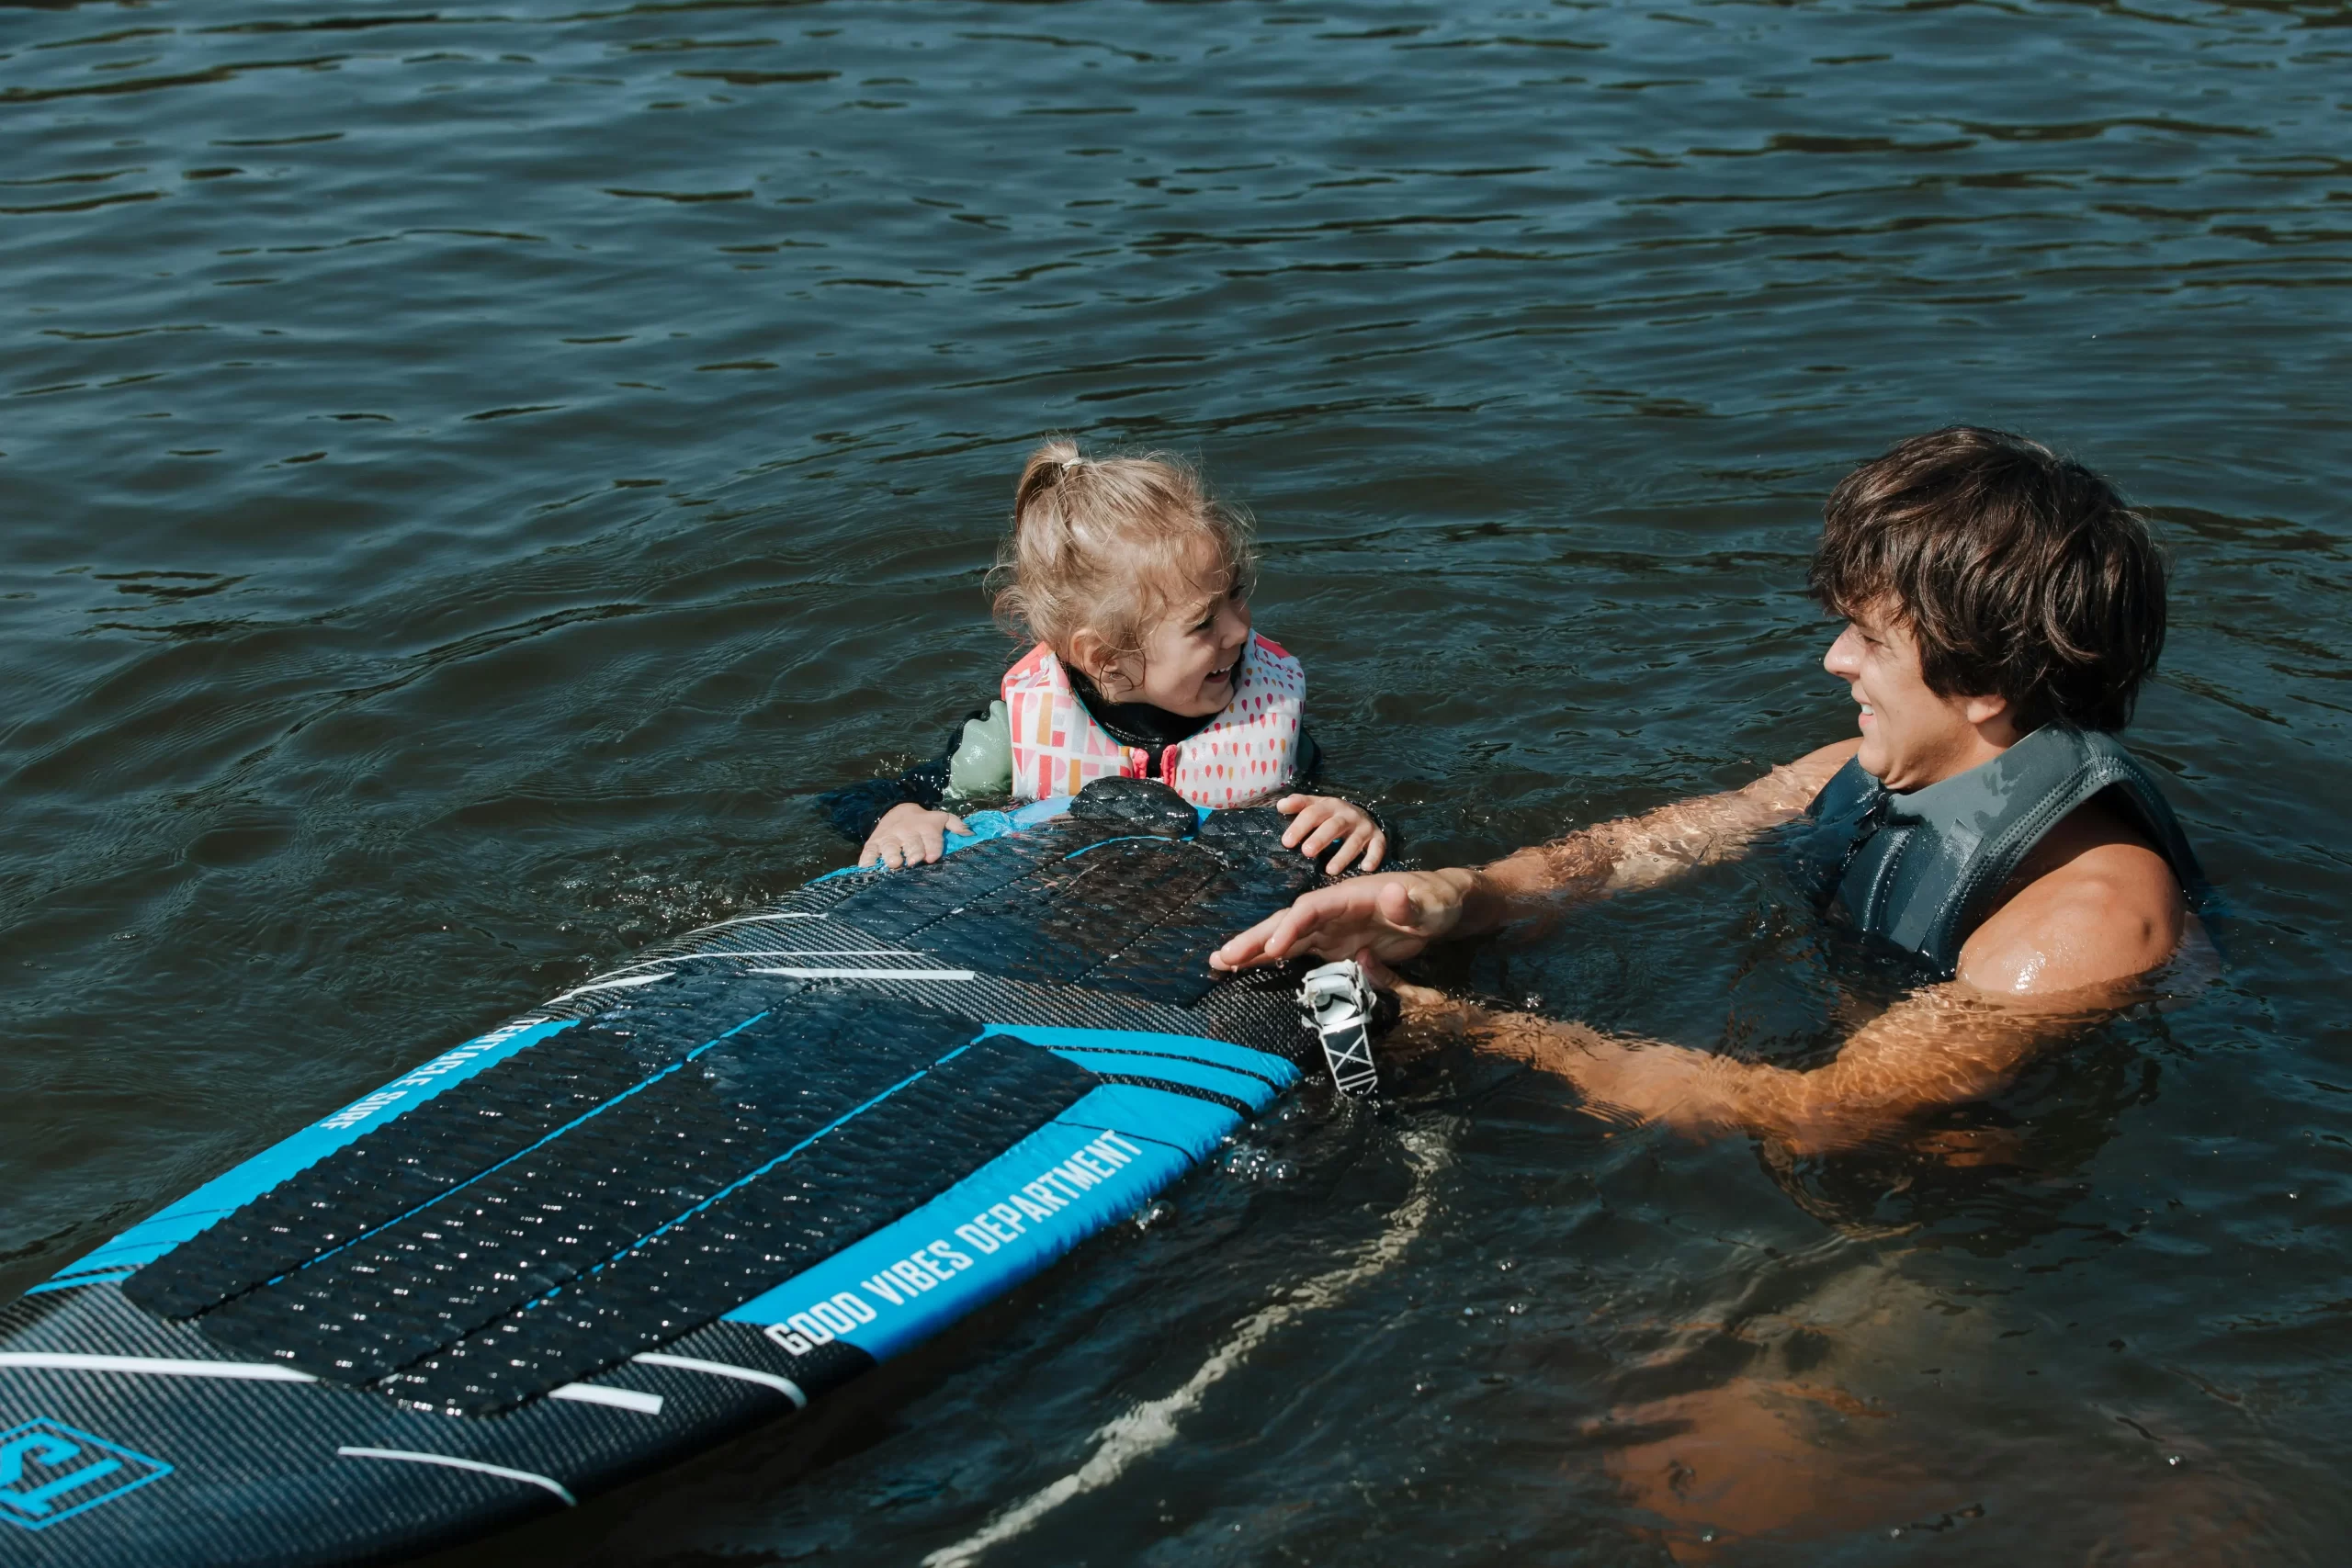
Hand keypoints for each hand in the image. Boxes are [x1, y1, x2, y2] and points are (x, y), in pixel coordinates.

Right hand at [858, 803, 971, 869]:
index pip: (931, 838)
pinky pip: (869, 852)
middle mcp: (907, 833)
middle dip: (913, 852)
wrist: (896, 810)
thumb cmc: (923, 822)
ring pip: (890, 847)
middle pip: (911, 844)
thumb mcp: (940, 818)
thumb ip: (956, 825)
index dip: (932, 847)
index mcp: (925, 828)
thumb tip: (970, 833)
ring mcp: (889, 838)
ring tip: (894, 863)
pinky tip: (868, 868)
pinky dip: (868, 860)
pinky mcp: (873, 843)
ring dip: (891, 855)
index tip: (932, 857)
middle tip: (913, 862)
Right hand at [1209, 869, 1469, 971]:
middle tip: (1221, 958)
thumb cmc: (1437, 901)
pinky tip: (1248, 968)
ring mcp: (1332, 928)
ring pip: (1287, 938)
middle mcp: (1334, 910)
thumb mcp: (1431, 904)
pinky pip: (1299, 952)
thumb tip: (1392, 892)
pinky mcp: (1335, 944)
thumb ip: (1410, 903)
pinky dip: (1272, 959)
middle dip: (1256, 939)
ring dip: (1254, 950)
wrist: (1440, 906)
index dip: (1291, 927)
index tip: (1273, 950)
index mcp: (1351, 895)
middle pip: (1288, 922)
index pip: (1313, 908)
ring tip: (1220, 963)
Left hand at [1276, 794, 1386, 874]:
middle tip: (1307, 852)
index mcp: (1329, 805)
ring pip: (1354, 840)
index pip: (1312, 813)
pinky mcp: (1378, 838)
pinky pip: (1378, 847)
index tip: (1286, 842)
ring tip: (1330, 870)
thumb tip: (1280, 805)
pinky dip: (1373, 857)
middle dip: (1320, 839)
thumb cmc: (1331, 815)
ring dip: (1343, 855)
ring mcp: (1364, 827)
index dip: (1299, 827)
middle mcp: (1348, 815)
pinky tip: (1365, 868)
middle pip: (1333, 826)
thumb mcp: (1316, 805)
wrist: (1362, 815)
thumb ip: (1299, 804)